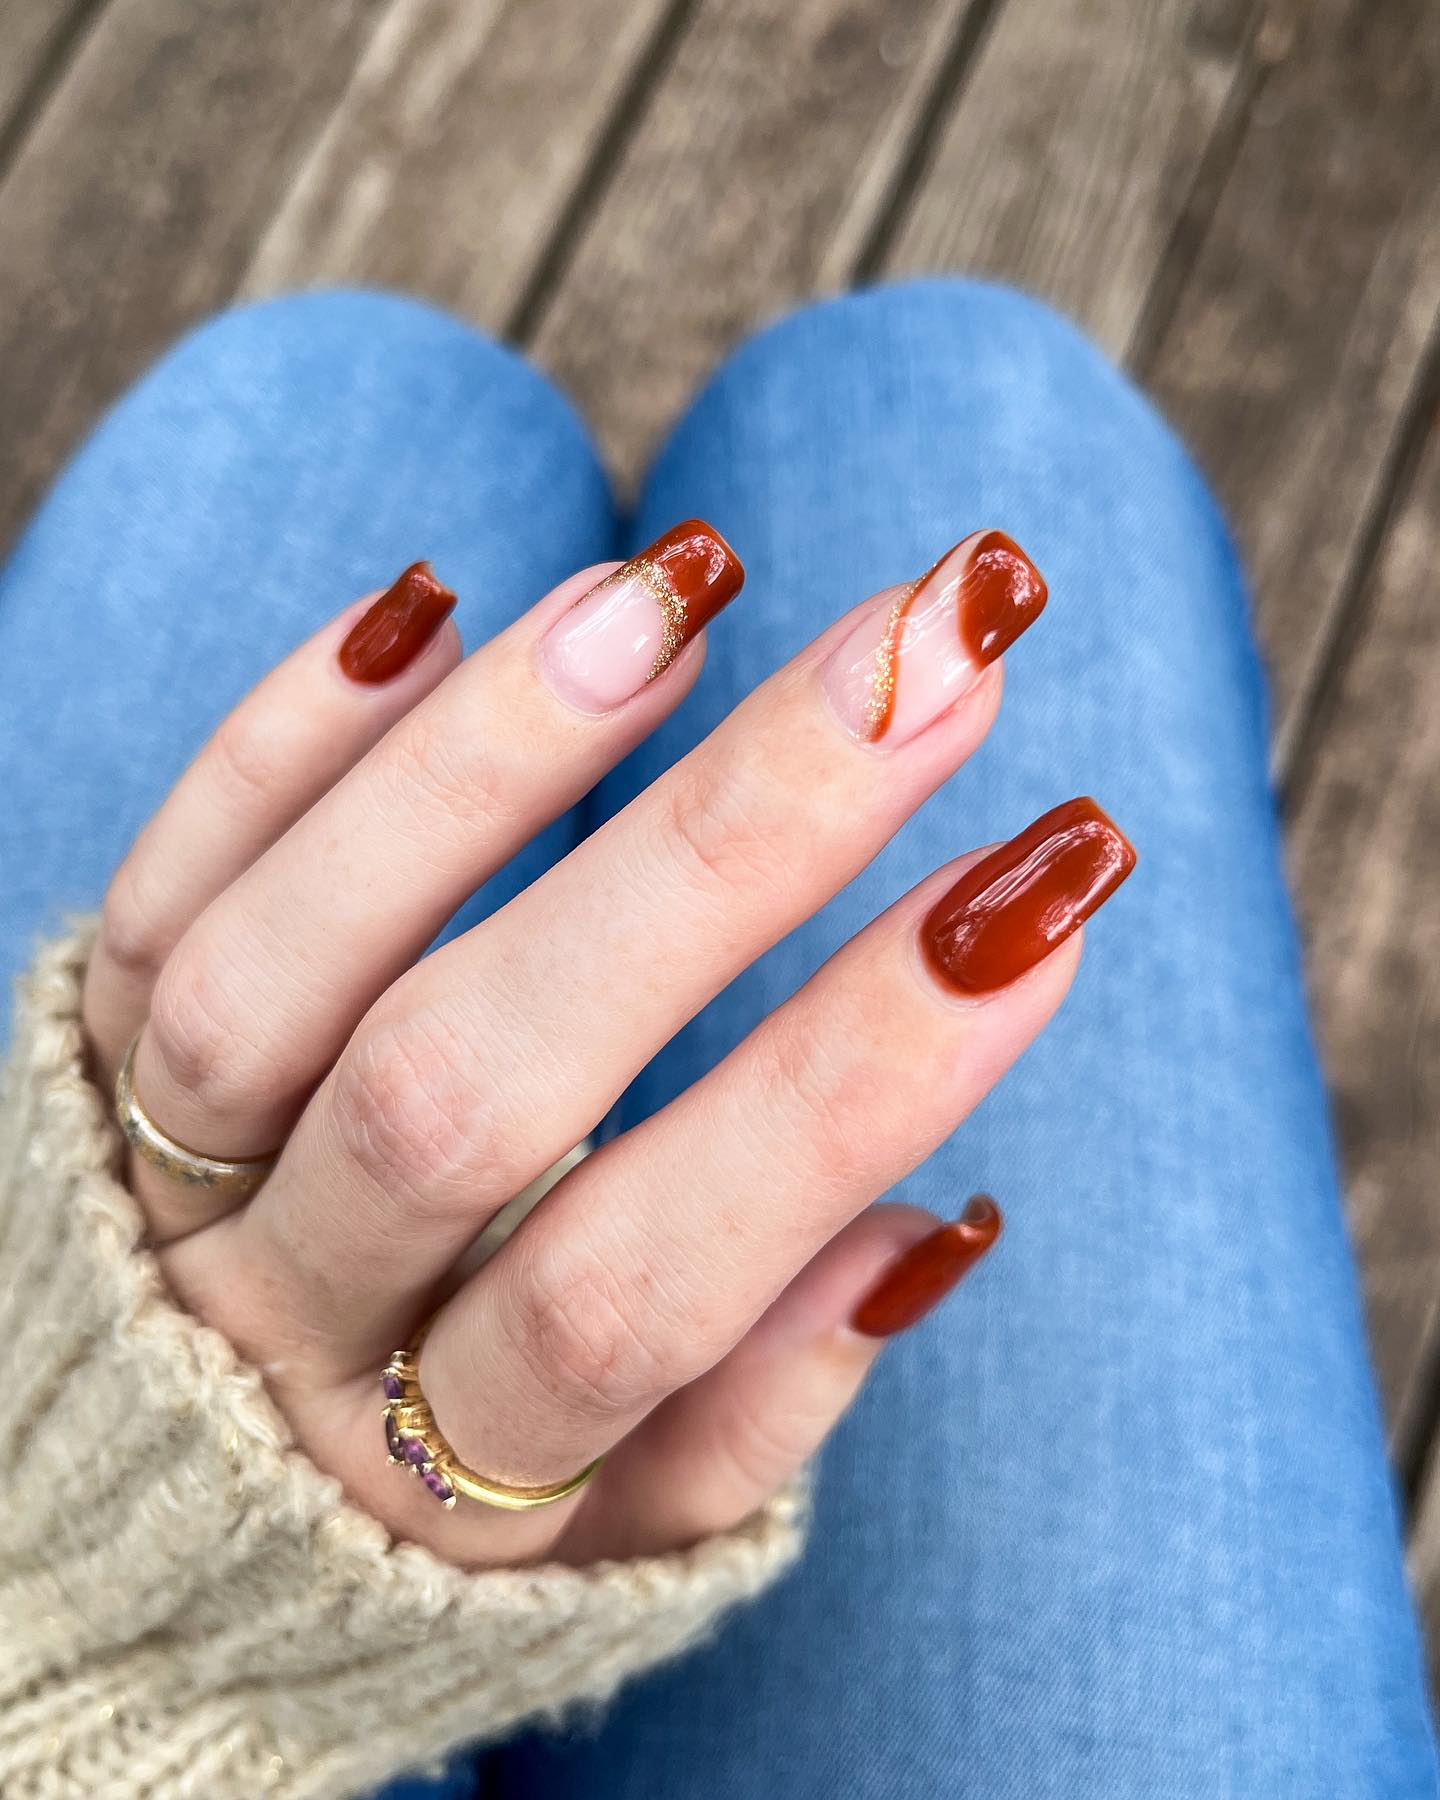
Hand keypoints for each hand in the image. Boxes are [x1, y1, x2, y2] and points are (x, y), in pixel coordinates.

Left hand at [82, 522, 1131, 1566]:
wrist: (123, 1532)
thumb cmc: (433, 1505)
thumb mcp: (608, 1540)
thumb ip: (752, 1414)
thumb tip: (925, 1235)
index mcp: (445, 1478)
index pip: (645, 1281)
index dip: (846, 1087)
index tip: (1043, 894)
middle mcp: (280, 1327)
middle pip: (472, 1086)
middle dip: (721, 858)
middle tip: (923, 658)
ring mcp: (156, 1182)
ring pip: (278, 975)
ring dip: (486, 768)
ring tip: (680, 592)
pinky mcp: (73, 1056)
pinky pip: (149, 895)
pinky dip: (280, 748)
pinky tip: (428, 609)